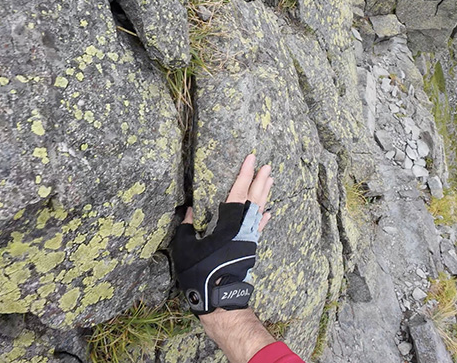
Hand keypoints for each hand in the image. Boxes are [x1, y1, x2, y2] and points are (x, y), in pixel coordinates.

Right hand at [166, 154, 273, 314]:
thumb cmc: (200, 273)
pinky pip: (258, 227)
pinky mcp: (250, 248)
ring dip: (264, 194)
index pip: (238, 192)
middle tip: (267, 165)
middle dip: (260, 180)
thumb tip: (188, 211)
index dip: (245, 173)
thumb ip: (186, 228)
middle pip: (255, 198)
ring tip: (270, 180)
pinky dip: (263, 217)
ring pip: (259, 210)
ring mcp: (249, 238)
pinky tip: (269, 212)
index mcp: (229, 223)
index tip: (251, 158)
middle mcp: (243, 228)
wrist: (219, 298)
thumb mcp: (185, 248)